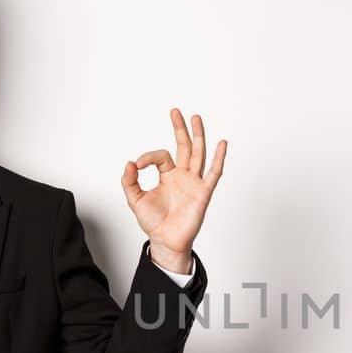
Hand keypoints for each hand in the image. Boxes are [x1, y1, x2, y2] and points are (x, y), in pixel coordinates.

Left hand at [121, 107, 226, 271]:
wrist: (166, 241)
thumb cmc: (153, 222)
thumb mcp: (135, 199)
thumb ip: (129, 181)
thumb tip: (130, 163)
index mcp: (168, 175)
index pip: (161, 156)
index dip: (147, 157)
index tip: (137, 165)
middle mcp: (182, 176)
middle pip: (184, 146)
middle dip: (180, 128)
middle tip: (176, 112)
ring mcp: (194, 182)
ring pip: (198, 154)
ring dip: (198, 136)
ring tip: (196, 118)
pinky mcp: (203, 192)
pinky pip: (213, 173)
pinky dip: (219, 159)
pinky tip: (222, 144)